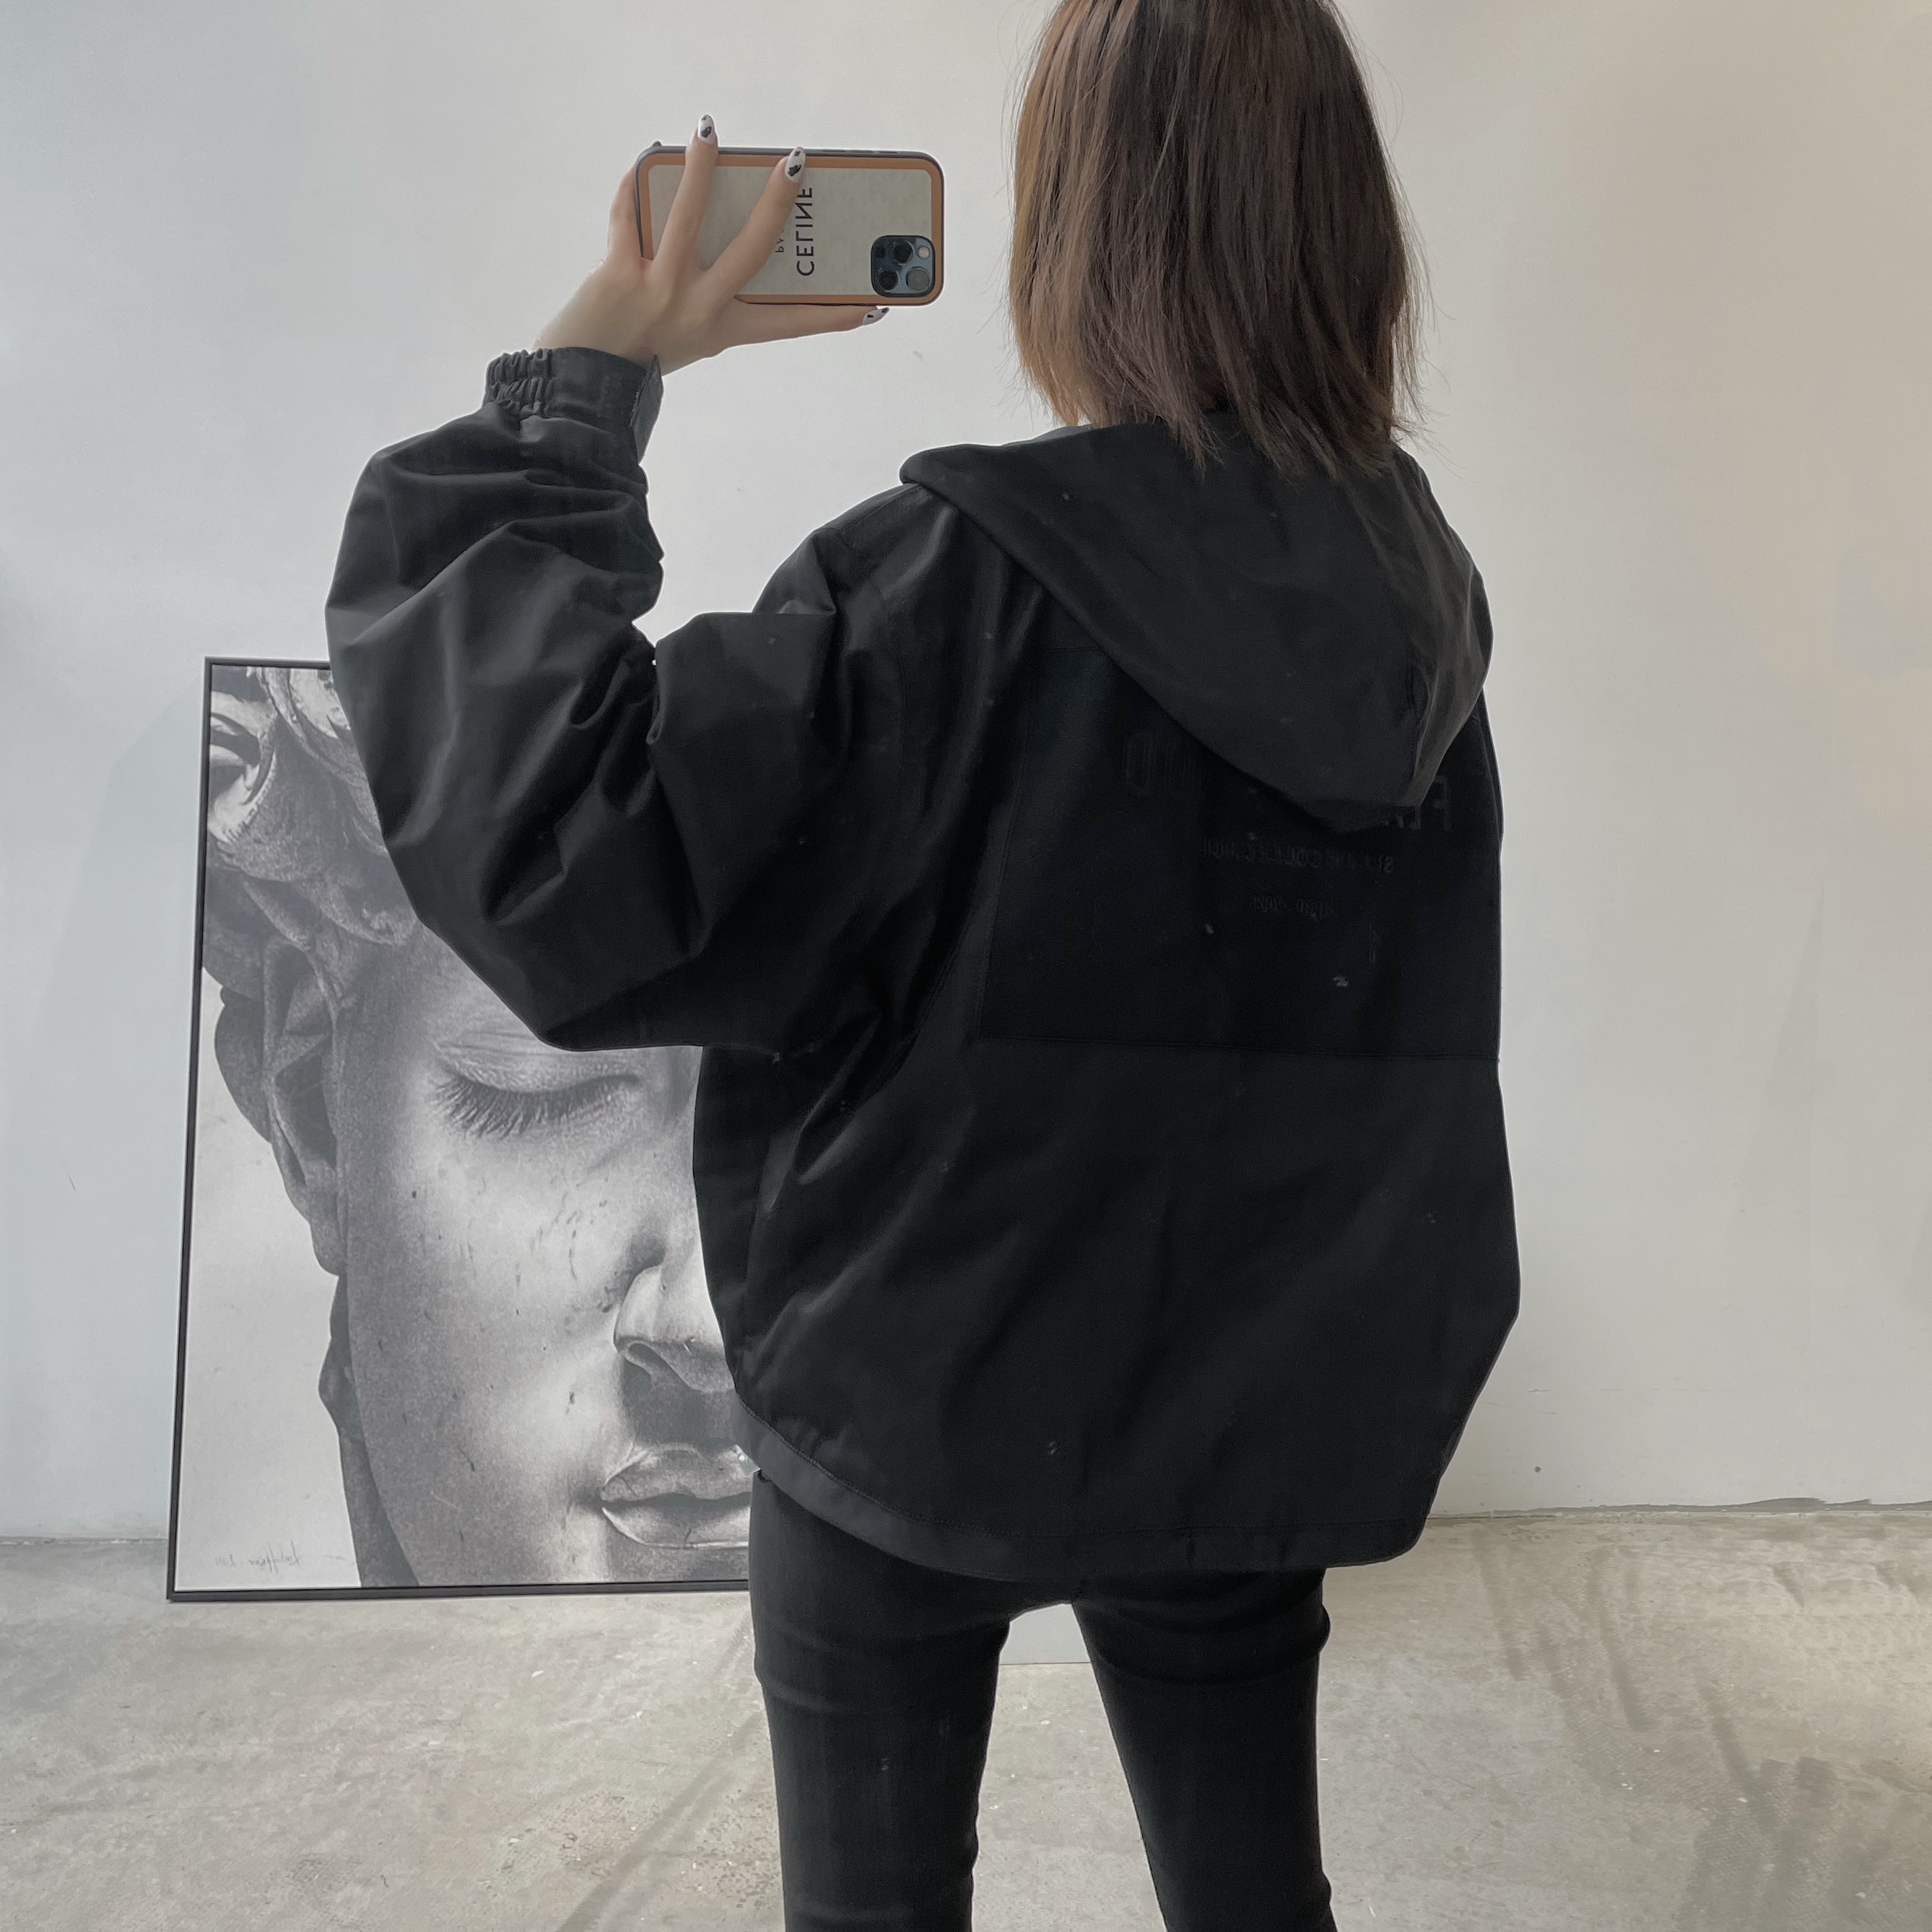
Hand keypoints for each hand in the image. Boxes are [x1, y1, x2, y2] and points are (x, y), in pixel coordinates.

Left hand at [532, 119, 883, 372]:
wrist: (582, 382)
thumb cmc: (638, 356)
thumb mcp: (690, 334)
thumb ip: (710, 295)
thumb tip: (716, 223)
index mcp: (723, 331)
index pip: (788, 324)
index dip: (831, 317)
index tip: (871, 307)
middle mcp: (698, 311)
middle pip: (750, 252)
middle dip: (775, 205)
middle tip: (794, 166)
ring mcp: (659, 291)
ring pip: (686, 218)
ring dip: (699, 169)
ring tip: (708, 132)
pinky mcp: (619, 274)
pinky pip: (628, 215)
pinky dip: (634, 184)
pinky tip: (646, 159)